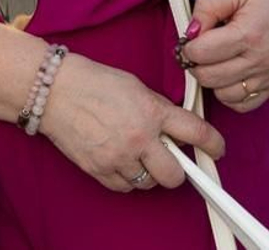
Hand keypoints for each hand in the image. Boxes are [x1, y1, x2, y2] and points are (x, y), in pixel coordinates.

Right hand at [38, 53, 224, 192]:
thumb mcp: (135, 86)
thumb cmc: (92, 82)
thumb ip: (158, 109)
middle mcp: (139, 137)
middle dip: (176, 170)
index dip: (213, 144)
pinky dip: (126, 178)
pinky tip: (119, 160)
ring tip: (134, 153)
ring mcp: (118, 156)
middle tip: (169, 160)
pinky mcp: (99, 169)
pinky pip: (124, 187)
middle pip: (175, 175)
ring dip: (147, 173)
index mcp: (152, 111)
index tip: (216, 150)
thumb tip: (174, 131)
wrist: (53, 89)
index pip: (196, 132)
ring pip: (148, 184)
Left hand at [178, 0, 268, 112]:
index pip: (202, 53)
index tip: (190, 39)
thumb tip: (191, 33)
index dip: (188, 46)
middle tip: (199, 49)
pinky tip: (228, 74)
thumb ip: (206, 8)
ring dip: (212, 79)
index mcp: (249, 34)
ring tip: (215, 60)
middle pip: (209, 77)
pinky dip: (229, 94)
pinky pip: (243, 104)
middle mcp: (261, 60)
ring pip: (223, 94)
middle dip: (195, 63)